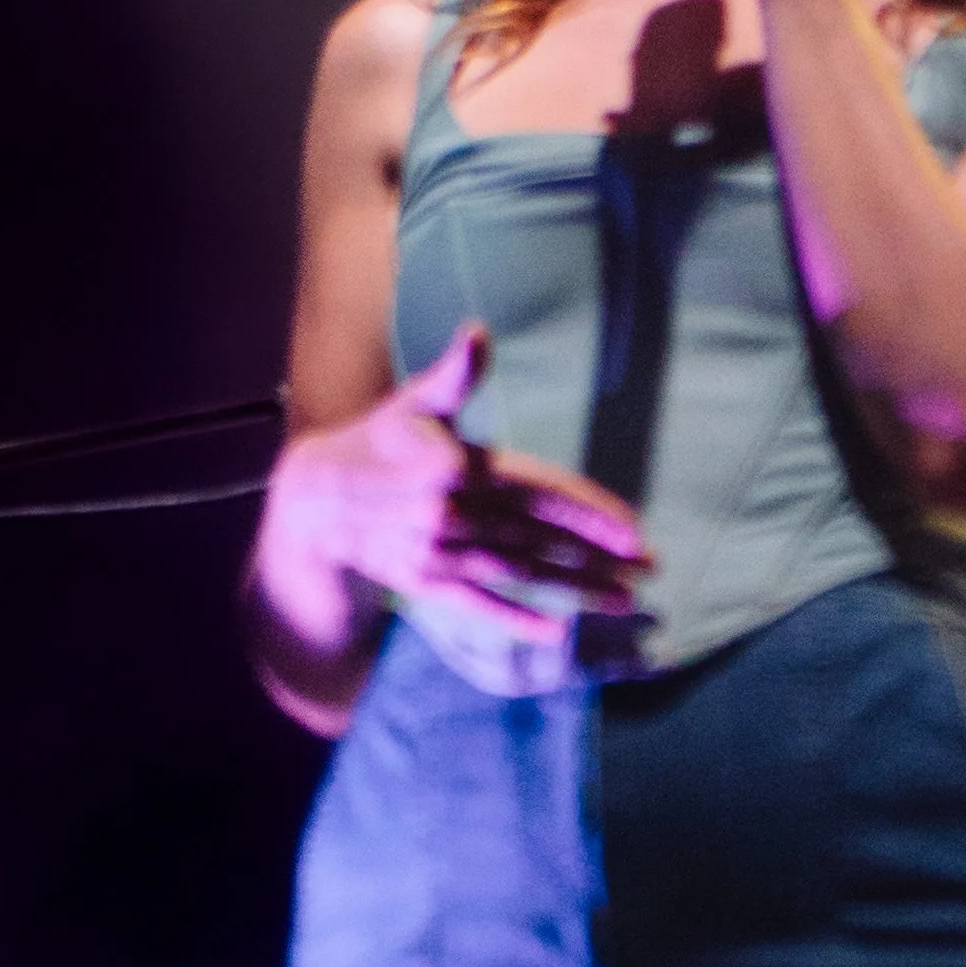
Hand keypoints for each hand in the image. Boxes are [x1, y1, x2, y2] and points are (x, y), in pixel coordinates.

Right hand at [254, 324, 648, 656]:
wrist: (315, 498)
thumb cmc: (380, 439)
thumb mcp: (416, 401)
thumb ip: (455, 373)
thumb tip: (478, 333)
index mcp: (462, 466)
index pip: (541, 491)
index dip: (590, 512)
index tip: (635, 529)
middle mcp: (454, 513)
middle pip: (540, 537)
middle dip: (599, 555)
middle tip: (650, 566)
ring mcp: (438, 553)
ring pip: (518, 574)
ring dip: (574, 588)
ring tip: (625, 598)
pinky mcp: (423, 582)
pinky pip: (477, 605)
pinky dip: (513, 619)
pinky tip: (554, 632)